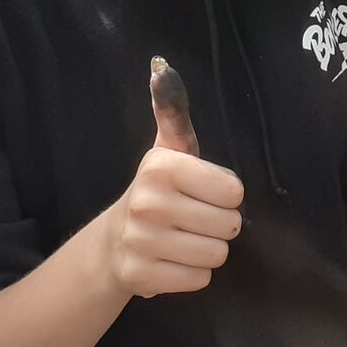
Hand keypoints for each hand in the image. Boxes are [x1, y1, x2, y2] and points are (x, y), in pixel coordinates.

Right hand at [94, 59, 244, 298]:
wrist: (113, 243)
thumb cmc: (157, 192)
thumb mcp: (167, 151)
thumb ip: (173, 113)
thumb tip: (162, 67)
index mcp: (161, 166)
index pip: (233, 190)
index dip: (224, 194)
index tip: (202, 193)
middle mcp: (148, 202)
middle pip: (229, 225)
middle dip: (219, 225)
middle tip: (193, 220)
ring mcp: (141, 241)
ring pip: (217, 254)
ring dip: (207, 250)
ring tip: (184, 240)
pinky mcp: (141, 277)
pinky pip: (199, 279)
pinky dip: (192, 273)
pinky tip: (172, 261)